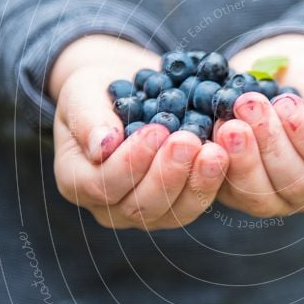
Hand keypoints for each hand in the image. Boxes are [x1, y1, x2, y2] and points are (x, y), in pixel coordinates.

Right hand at [49, 35, 228, 229]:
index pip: (102, 184)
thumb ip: (88, 117)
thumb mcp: (83, 92)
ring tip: (215, 151)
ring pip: (174, 212)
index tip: (155, 130)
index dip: (130, 162)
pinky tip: (227, 155)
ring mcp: (147, 212)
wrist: (131, 92)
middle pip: (140, 206)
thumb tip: (101, 146)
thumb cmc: (99, 90)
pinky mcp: (179, 205)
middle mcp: (109, 207)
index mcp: (76, 180)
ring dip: (197, 182)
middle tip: (189, 141)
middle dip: (168, 174)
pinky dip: (214, 181)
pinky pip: (197, 202)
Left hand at [215, 34, 303, 216]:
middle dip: (270, 141)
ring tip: (230, 122)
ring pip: (261, 195)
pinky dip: (220, 164)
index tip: (286, 103)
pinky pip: (230, 192)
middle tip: (249, 104)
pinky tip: (215, 132)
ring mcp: (277, 199)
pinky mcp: (241, 196)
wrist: (275, 79)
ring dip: (243, 158)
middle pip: (295, 182)